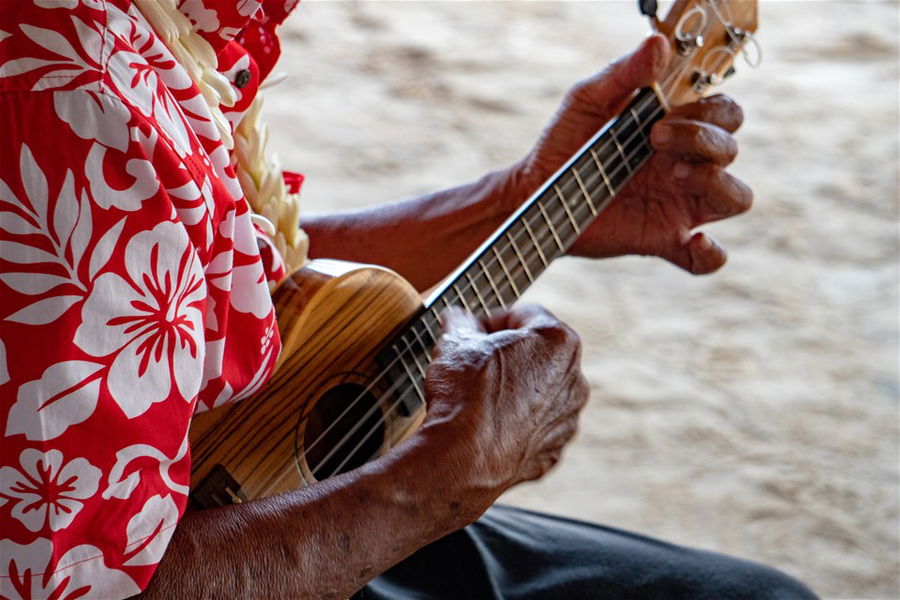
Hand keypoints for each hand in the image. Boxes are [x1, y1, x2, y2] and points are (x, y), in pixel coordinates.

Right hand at [421, 304, 588, 512]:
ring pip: (538, 392)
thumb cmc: (465, 395)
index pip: (524, 314)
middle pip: (538, 353)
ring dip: (513, 390)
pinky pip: (534, 428)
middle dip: (507, 354)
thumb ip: (462, 322)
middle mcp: (574, 379)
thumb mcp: (455, 342)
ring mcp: (568, 419)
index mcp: (558, 342)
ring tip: (478, 397)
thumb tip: (459, 320)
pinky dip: (514, 425)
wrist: (462, 459)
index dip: (491, 319)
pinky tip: (486, 427)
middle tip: (472, 362)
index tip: (470, 331)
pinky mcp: (553, 451)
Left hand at [514, 34, 751, 273]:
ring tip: (675, 178)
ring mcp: (679, 205)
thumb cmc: (564, 142)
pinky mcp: (663, 240)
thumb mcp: (587, 100)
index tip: (663, 114)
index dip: (710, 112)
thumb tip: (658, 44)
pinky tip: (691, 240)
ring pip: (737, 197)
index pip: (725, 115)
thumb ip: (623, 73)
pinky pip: (707, 258)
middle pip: (732, 150)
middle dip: (705, 141)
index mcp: (677, 130)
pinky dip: (710, 253)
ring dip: (717, 183)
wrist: (534, 192)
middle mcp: (686, 166)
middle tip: (657, 140)